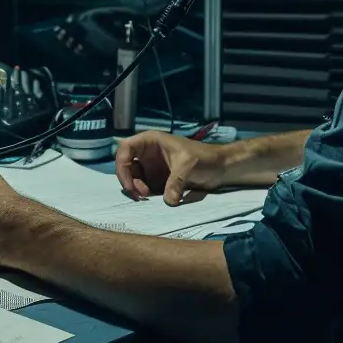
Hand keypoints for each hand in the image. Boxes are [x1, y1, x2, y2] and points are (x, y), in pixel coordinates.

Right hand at [115, 130, 233, 204]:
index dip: (122, 166)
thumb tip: (169, 201)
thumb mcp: (188, 165)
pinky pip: (146, 186)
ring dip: (137, 189)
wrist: (220, 167)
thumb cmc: (203, 157)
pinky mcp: (159, 179)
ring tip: (148, 197)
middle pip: (126, 165)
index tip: (130, 185)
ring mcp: (152, 166)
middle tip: (141, 195)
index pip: (125, 148)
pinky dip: (146, 194)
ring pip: (134, 177)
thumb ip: (176, 181)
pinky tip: (154, 199)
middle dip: (129, 181)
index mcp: (150, 141)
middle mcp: (147, 153)